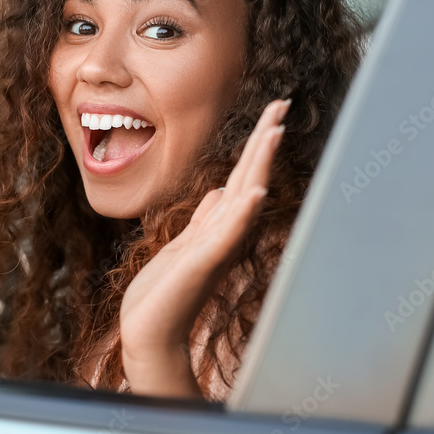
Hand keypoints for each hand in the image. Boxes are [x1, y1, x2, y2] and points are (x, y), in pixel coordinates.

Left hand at [119, 98, 289, 396]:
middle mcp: (224, 232)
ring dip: (259, 164)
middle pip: (249, 176)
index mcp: (218, 224)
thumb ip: (205, 219)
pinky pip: (226, 235)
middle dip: (264, 139)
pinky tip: (255, 194)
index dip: (257, 143)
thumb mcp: (184, 244)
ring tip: (274, 132)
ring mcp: (216, 247)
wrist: (150, 330)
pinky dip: (242, 214)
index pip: (242, 174)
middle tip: (282, 103)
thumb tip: (219, 192)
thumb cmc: (165, 291)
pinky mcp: (202, 264)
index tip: (274, 112)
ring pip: (243, 197)